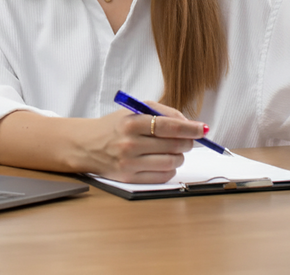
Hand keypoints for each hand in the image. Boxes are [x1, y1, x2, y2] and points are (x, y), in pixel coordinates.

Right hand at [82, 100, 205, 183]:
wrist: (86, 146)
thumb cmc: (114, 127)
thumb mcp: (133, 110)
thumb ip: (161, 112)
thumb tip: (188, 123)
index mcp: (131, 123)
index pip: (169, 126)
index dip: (190, 128)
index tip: (203, 128)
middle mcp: (130, 144)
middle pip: (174, 145)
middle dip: (187, 141)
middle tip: (187, 139)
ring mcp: (130, 163)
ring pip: (172, 162)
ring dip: (179, 155)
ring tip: (174, 150)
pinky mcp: (130, 179)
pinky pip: (163, 176)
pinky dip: (170, 168)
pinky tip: (165, 161)